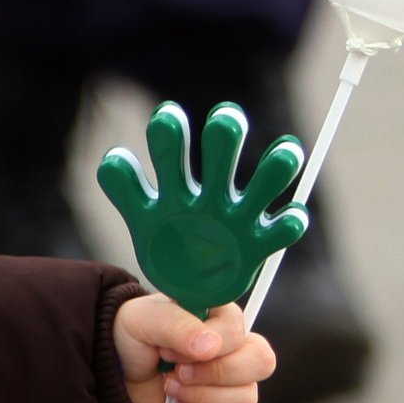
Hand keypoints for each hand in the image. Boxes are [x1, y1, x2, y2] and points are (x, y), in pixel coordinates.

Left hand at [95, 101, 306, 315]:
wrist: (185, 285)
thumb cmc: (166, 241)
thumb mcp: (142, 217)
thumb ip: (125, 191)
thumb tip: (112, 161)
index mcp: (180, 184)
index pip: (175, 148)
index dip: (171, 131)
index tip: (167, 117)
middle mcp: (214, 192)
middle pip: (223, 153)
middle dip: (225, 134)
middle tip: (225, 120)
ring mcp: (238, 217)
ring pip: (265, 183)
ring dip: (277, 166)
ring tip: (285, 151)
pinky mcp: (257, 245)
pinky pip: (282, 231)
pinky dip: (291, 223)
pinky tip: (292, 216)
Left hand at [116, 295, 274, 402]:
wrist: (109, 374)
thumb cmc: (130, 337)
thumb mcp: (144, 320)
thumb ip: (177, 325)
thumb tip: (210, 346)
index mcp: (220, 319)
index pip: (241, 332)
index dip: (207, 345)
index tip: (169, 348)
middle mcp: (232, 350)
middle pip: (261, 364)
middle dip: (213, 373)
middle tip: (177, 371)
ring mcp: (228, 384)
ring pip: (246, 399)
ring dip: (200, 397)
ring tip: (170, 386)